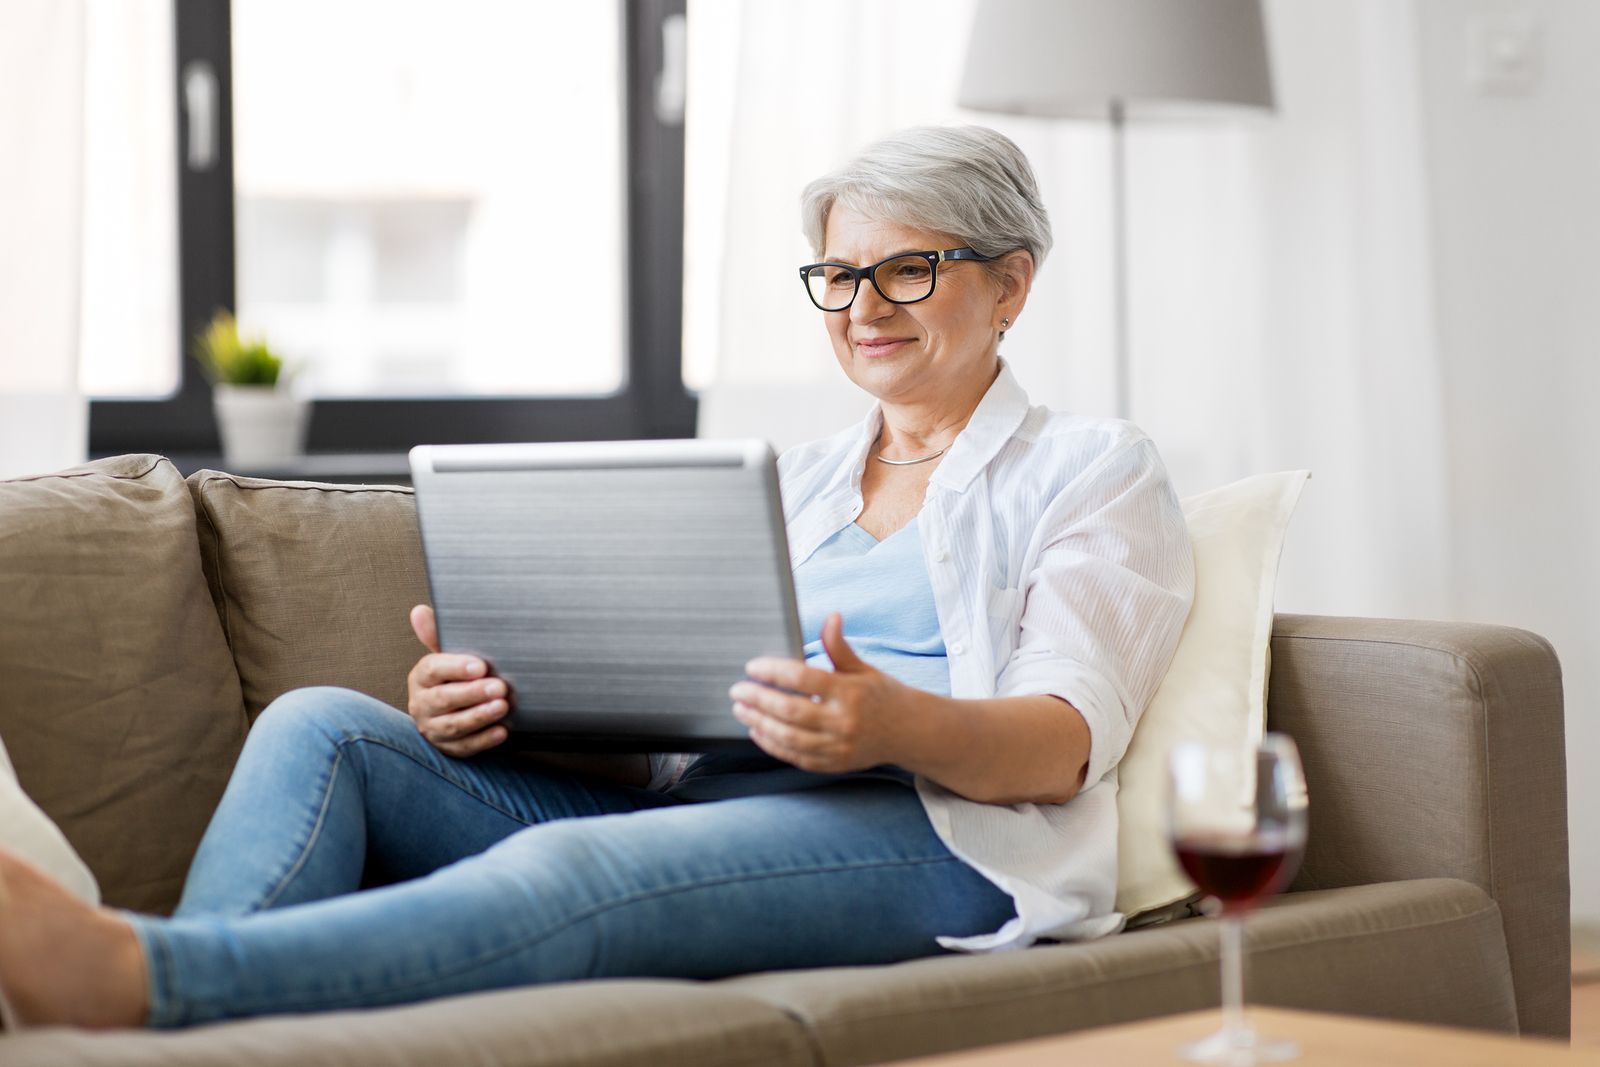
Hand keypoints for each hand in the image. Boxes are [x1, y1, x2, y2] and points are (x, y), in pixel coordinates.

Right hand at [406, 604, 510, 757]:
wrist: (454, 710)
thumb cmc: (454, 677)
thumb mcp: (448, 656)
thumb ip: (436, 635)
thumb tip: (419, 611)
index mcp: (421, 677)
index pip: (433, 670)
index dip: (456, 667)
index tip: (480, 666)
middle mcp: (422, 704)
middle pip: (444, 699)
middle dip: (473, 693)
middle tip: (500, 687)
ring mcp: (433, 728)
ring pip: (454, 725)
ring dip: (480, 716)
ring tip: (503, 707)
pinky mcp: (447, 748)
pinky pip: (464, 747)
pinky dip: (484, 740)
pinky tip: (502, 732)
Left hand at [730, 613, 910, 773]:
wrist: (908, 732)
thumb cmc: (881, 695)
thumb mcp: (863, 668)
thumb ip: (839, 646)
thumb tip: (831, 617)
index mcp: (850, 692)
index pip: (803, 679)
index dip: (773, 672)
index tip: (753, 667)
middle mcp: (843, 721)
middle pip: (790, 711)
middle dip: (758, 699)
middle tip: (738, 690)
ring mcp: (838, 746)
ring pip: (789, 738)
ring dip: (759, 723)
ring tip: (741, 709)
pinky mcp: (833, 764)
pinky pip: (796, 757)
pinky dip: (772, 745)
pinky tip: (757, 731)